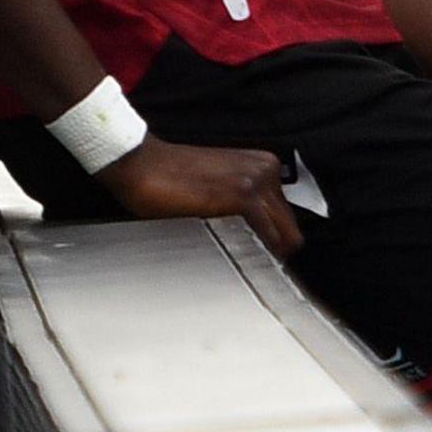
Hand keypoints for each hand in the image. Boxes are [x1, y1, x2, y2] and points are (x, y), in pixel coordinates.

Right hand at [99, 136, 301, 256]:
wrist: (141, 163)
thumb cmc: (169, 177)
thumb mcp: (217, 184)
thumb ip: (242, 202)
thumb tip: (256, 234)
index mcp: (264, 166)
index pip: (286, 215)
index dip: (275, 240)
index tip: (262, 255)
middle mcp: (267, 171)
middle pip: (290, 228)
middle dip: (275, 251)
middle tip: (255, 269)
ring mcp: (257, 182)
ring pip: (282, 235)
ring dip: (265, 254)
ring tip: (242, 266)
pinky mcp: (242, 197)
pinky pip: (265, 236)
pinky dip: (255, 253)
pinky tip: (236, 258)